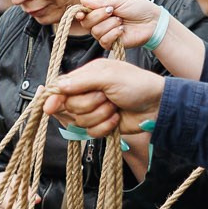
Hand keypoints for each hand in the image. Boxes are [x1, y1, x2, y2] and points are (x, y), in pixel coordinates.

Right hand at [41, 58, 163, 138]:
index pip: (61, 89)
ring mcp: (93, 110)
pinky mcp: (100, 125)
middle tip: (105, 97)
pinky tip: (116, 118)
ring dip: (99, 116)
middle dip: (88, 105)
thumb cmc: (137, 84)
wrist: (157, 105)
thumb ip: (82, 81)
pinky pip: (91, 132)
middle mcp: (86, 93)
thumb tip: (58, 87)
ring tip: (114, 107)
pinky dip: (105, 126)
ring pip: (80, 121)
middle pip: (69, 107)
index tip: (50, 107)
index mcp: (86, 76)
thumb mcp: (109, 76)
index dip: (54, 98)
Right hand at [75, 0, 163, 51]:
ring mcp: (106, 34)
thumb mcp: (119, 0)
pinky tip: (122, 30)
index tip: (81, 13)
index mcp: (101, 11)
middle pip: (86, 23)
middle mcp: (101, 23)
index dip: (80, 14)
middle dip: (98, 16)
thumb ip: (100, 2)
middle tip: (112, 11)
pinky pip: (104, 41)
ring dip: (110, 24)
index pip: (84, 15)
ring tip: (121, 21)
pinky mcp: (112, 44)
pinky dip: (113, 34)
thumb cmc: (138, 8)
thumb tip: (82, 0)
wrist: (152, 21)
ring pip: (96, 32)